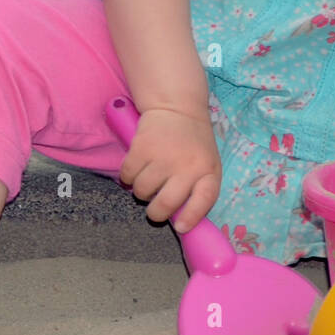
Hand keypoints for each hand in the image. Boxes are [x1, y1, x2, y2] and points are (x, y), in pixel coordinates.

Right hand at [119, 106, 220, 231]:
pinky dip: (128, 176)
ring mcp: (163, 157)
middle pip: (165, 204)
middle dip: (156, 213)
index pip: (203, 200)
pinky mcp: (141, 148)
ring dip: (141, 189)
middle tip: (154, 209)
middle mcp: (187, 166)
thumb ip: (199, 187)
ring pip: (142, 192)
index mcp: (208, 170)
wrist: (177, 107)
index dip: (191, 217)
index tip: (181, 227)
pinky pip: (127, 176)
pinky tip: (138, 166)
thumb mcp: (207, 162)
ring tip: (149, 176)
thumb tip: (181, 220)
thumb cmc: (193, 142)